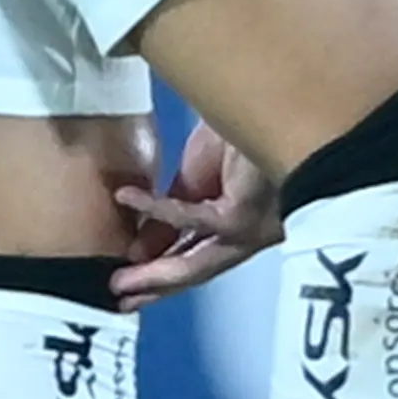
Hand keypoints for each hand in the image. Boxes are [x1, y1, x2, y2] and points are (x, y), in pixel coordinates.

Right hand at [109, 118, 278, 303]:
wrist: (277, 101)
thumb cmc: (244, 133)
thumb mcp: (197, 175)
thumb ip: (174, 206)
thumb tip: (142, 243)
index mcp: (240, 222)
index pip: (197, 257)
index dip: (161, 273)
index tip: (130, 286)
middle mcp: (250, 233)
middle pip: (197, 269)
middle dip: (156, 284)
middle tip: (120, 297)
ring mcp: (251, 227)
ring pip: (198, 263)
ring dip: (156, 274)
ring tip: (122, 281)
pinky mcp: (245, 213)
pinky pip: (193, 218)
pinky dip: (155, 210)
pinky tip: (127, 199)